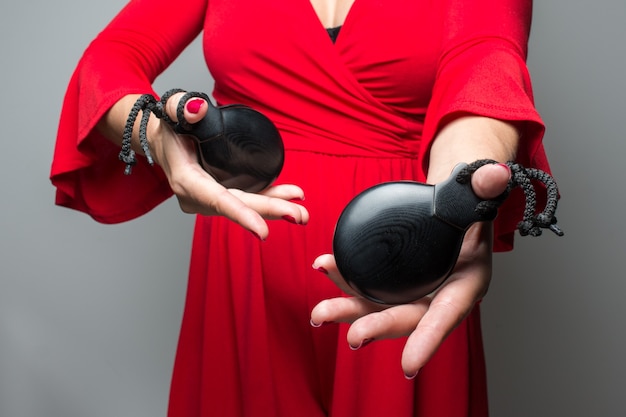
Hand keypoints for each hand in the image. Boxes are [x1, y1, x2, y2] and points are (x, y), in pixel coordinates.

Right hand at [148, 93, 308, 238]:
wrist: (162, 139)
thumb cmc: (168, 126)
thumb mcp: (171, 110)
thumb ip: (180, 107)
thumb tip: (198, 108)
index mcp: (187, 180)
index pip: (217, 200)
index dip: (241, 215)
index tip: (263, 231)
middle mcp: (198, 197)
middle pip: (238, 206)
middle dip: (270, 213)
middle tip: (300, 216)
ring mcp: (209, 199)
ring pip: (245, 205)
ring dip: (275, 209)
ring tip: (302, 212)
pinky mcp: (220, 195)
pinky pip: (246, 199)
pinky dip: (268, 199)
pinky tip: (290, 198)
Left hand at [310, 163, 510, 377]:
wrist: (452, 199)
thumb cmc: (469, 198)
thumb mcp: (478, 190)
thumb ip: (485, 186)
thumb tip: (492, 174)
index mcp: (467, 280)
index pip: (449, 312)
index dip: (430, 339)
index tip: (409, 365)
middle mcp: (438, 292)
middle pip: (407, 316)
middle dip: (379, 326)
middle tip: (354, 336)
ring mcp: (413, 287)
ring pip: (379, 306)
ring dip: (348, 309)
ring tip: (319, 313)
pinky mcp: (393, 278)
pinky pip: (366, 283)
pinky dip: (343, 278)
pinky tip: (324, 267)